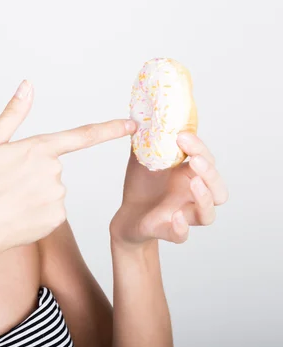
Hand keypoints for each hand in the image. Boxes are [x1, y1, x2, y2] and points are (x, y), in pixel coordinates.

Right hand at [0, 80, 136, 257]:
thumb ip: (13, 114)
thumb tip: (27, 85)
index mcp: (39, 148)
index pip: (82, 136)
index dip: (110, 129)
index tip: (133, 124)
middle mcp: (54, 171)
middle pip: (52, 167)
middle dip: (34, 172)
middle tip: (6, 183)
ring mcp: (57, 197)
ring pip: (52, 189)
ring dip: (35, 193)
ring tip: (8, 200)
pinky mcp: (56, 219)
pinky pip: (51, 210)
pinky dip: (36, 211)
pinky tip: (16, 215)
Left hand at [110, 132, 228, 246]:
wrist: (127, 214)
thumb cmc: (142, 184)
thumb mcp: (143, 157)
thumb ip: (147, 137)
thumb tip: (142, 110)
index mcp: (191, 175)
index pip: (207, 161)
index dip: (199, 148)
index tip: (181, 136)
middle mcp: (193, 196)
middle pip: (218, 189)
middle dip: (210, 173)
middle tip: (193, 161)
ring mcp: (184, 215)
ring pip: (207, 215)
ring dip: (204, 199)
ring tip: (193, 184)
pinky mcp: (169, 231)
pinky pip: (182, 236)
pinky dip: (181, 229)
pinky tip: (175, 218)